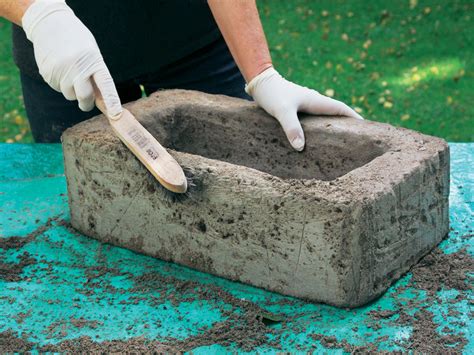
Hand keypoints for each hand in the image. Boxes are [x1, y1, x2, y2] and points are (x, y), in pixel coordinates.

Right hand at [22, 0, 120, 115]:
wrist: (49, 24)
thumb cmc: (77, 41)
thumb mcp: (92, 54)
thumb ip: (96, 75)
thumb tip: (100, 101)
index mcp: (94, 61)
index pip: (106, 85)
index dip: (111, 101)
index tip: (116, 115)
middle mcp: (78, 67)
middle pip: (84, 97)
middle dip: (86, 103)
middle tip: (86, 103)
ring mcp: (61, 71)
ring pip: (70, 95)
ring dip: (72, 90)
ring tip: (70, 72)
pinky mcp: (48, 74)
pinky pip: (57, 88)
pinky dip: (60, 83)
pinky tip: (59, 68)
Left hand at [245, 67, 363, 150]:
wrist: (260, 82)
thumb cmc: (272, 94)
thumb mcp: (282, 111)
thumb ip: (291, 128)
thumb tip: (301, 147)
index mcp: (316, 101)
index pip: (341, 109)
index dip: (354, 118)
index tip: (367, 128)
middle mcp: (314, 102)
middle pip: (336, 113)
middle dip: (347, 124)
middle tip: (357, 139)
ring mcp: (306, 104)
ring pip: (324, 116)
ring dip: (333, 126)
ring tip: (339, 142)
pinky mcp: (297, 109)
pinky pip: (313, 119)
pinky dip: (318, 127)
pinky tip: (315, 139)